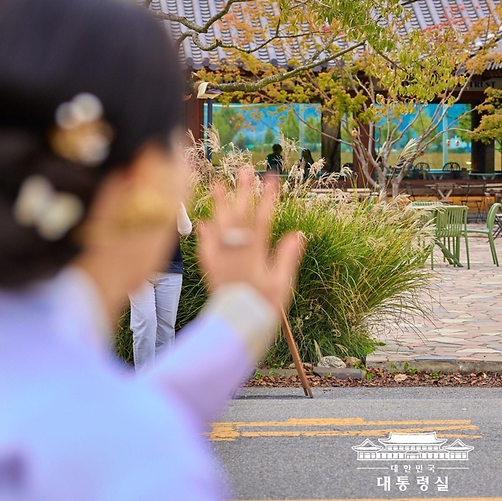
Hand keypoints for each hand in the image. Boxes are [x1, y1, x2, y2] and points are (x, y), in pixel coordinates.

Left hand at [197, 170, 305, 311]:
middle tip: (245, 171)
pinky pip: (205, 246)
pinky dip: (204, 232)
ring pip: (219, 227)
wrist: (236, 329)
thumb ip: (287, 257)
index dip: (267, 199)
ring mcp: (220, 260)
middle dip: (243, 192)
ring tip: (216, 184)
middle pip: (239, 217)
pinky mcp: (210, 269)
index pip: (262, 220)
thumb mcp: (281, 285)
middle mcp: (235, 254)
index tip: (271, 179)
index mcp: (254, 256)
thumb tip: (297, 233)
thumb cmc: (263, 308)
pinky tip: (204, 220)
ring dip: (218, 204)